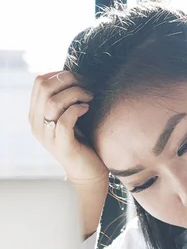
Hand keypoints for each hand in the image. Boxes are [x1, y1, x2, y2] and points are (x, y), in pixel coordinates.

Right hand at [29, 71, 108, 234]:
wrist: (87, 174)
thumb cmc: (82, 143)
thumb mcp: (68, 118)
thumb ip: (64, 101)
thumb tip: (73, 76)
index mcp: (36, 115)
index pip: (39, 82)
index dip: (60, 74)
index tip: (80, 79)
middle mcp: (37, 125)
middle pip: (45, 88)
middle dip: (69, 80)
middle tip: (87, 85)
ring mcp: (48, 136)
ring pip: (53, 102)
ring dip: (75, 93)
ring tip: (90, 97)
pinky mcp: (62, 145)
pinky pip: (65, 120)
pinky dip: (77, 109)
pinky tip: (87, 109)